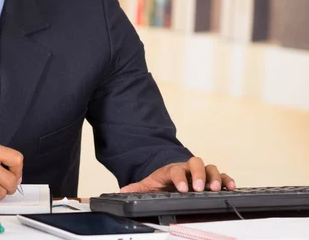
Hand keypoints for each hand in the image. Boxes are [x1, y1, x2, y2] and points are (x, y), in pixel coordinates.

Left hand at [120, 157, 235, 192]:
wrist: (172, 176)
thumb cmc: (163, 181)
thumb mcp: (149, 185)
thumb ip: (137, 188)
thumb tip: (124, 191)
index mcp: (172, 169)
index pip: (175, 169)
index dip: (179, 177)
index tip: (182, 188)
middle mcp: (188, 168)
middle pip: (196, 163)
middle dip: (198, 175)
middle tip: (199, 188)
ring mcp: (200, 172)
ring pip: (210, 167)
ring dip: (213, 177)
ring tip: (215, 189)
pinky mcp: (211, 178)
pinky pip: (221, 176)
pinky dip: (227, 180)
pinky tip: (230, 187)